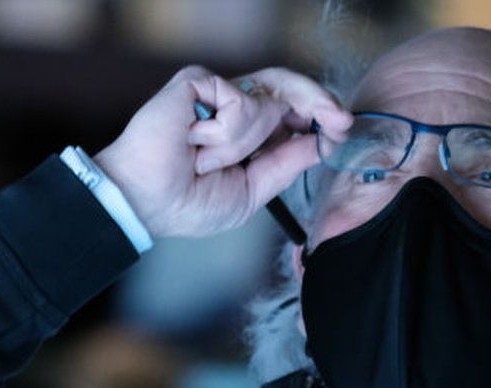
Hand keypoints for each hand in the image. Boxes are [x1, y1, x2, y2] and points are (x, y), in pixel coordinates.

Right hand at [94, 66, 352, 237]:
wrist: (147, 202)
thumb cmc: (189, 201)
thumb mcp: (254, 190)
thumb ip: (287, 164)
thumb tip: (324, 141)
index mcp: (248, 130)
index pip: (293, 107)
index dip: (321, 113)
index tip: (343, 130)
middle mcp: (232, 105)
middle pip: (288, 87)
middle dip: (319, 102)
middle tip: (340, 121)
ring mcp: (215, 91)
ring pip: (265, 100)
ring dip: (244, 142)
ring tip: (209, 161)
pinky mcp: (197, 81)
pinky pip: (238, 102)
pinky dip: (223, 135)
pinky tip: (194, 145)